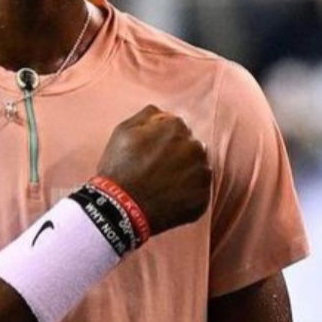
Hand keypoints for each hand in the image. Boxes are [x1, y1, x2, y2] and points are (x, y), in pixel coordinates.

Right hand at [95, 105, 211, 234]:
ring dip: (184, 174)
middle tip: (155, 171)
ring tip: (161, 186)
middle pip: (190, 148)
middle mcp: (195, 147)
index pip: (177, 128)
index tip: (150, 153)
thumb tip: (163, 113)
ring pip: (197, 169)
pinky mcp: (203, 198)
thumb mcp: (122, 131)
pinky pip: (198, 193)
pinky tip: (167, 198)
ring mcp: (202, 174)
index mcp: (176, 127)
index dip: (162, 141)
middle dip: (177, 156)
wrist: (119, 208)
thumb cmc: (118, 168)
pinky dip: (186, 195)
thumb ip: (148, 115)